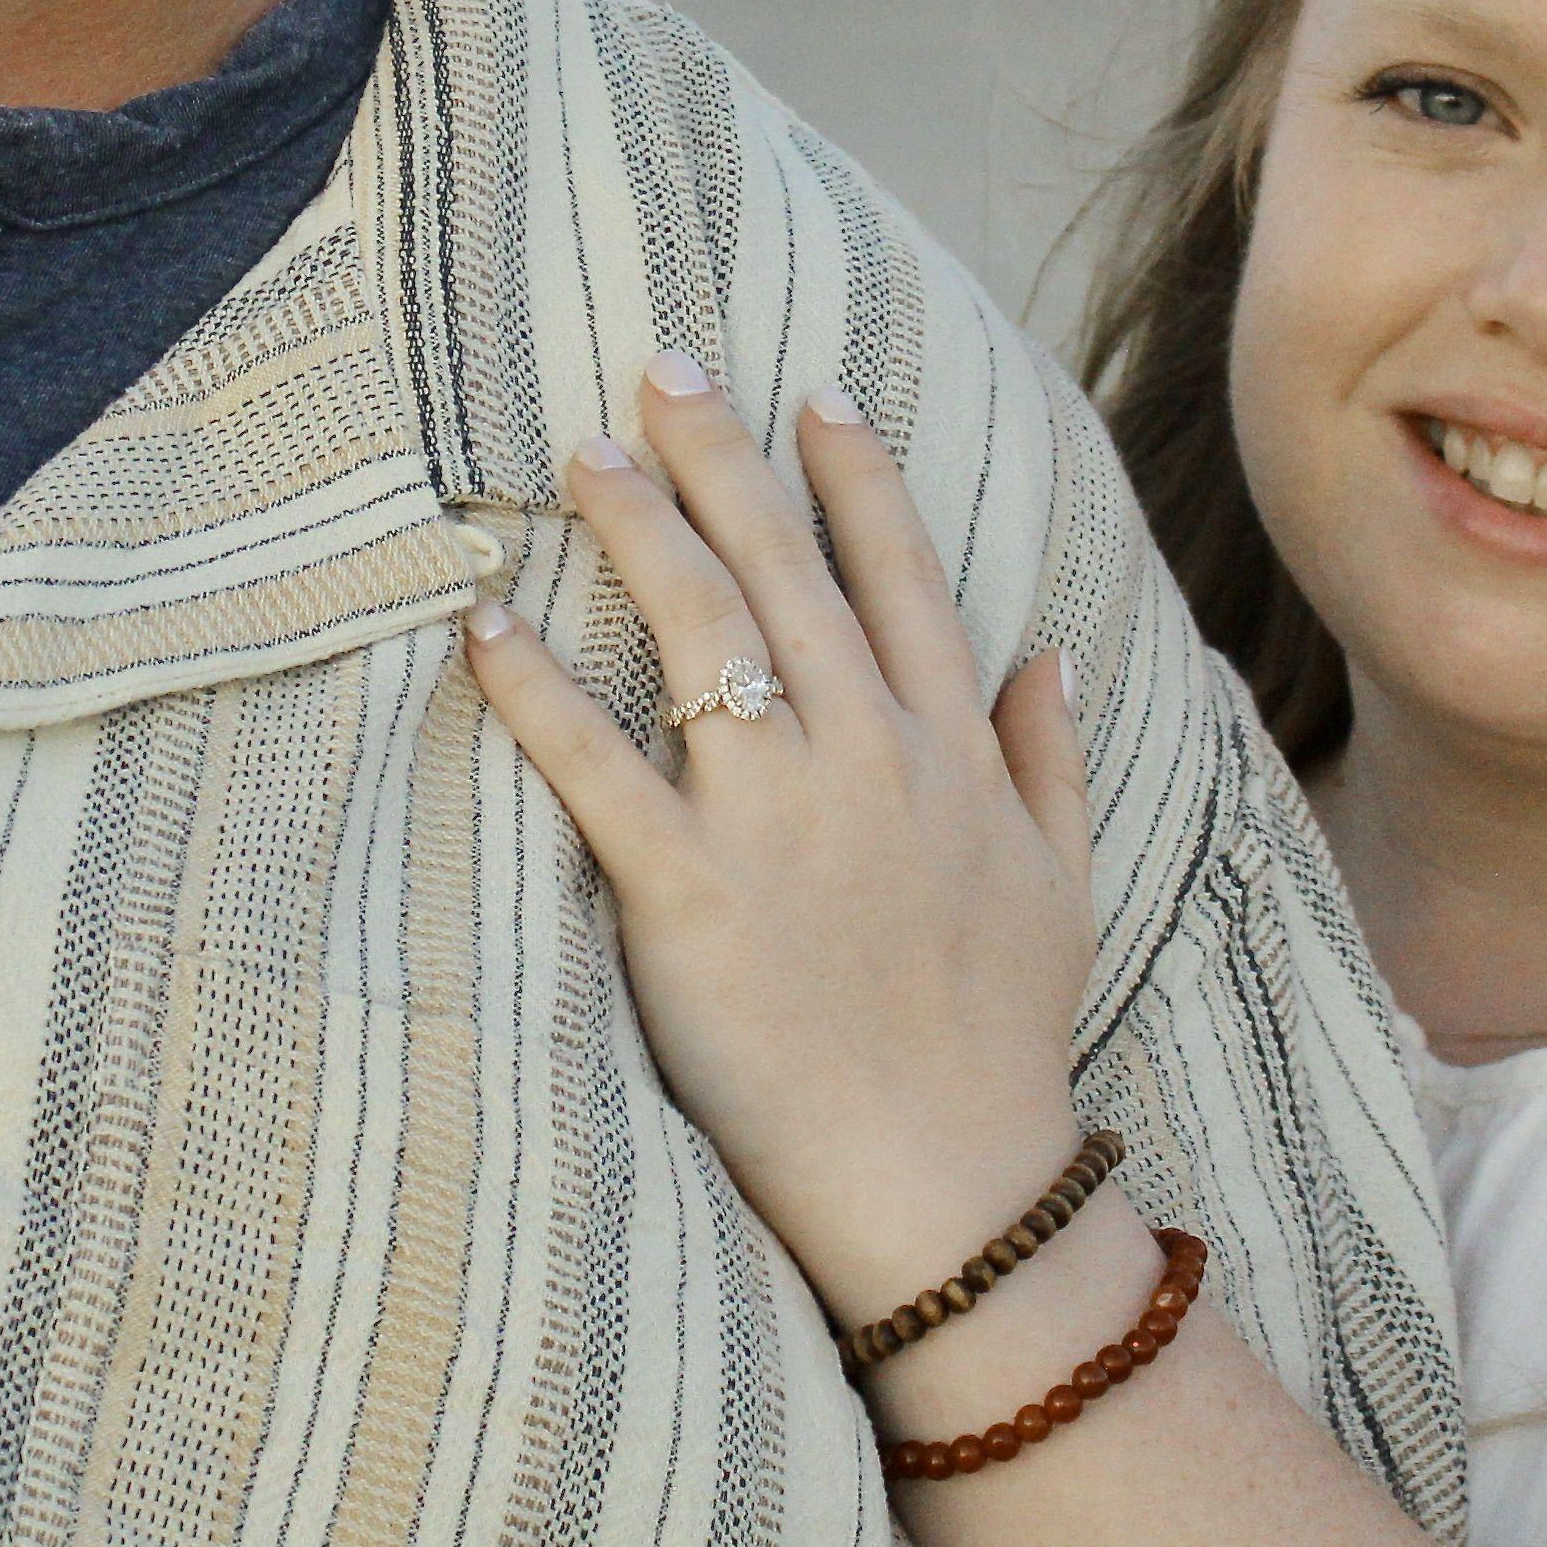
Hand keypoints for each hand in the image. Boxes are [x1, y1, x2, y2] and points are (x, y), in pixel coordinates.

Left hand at [464, 352, 1100, 1330]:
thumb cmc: (1000, 1044)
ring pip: (701, 632)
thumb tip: (1048, 649)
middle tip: (661, 365)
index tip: (815, 396)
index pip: (899, 578)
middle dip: (722, 456)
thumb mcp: (1061, 885)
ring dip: (638, 528)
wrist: (954, 1182)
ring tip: (581, 454)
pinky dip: (536, 688)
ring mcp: (777, 818)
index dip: (855, 479)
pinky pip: (596, 767)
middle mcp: (866, 757)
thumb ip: (1049, 758)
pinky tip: (486, 621)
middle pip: (786, 571)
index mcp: (948, 753)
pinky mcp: (690, 891)